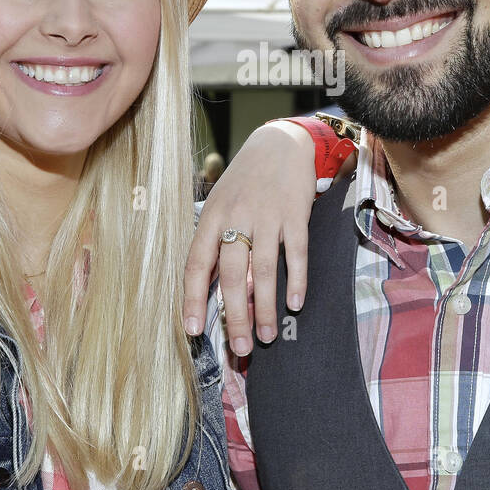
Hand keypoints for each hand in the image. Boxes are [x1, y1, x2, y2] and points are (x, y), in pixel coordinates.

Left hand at [183, 122, 315, 355]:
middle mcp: (237, 216)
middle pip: (232, 274)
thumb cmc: (246, 181)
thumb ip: (218, 242)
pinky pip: (296, 253)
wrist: (280, 143)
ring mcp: (267, 215)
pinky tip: (295, 303)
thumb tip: (217, 289)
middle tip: (241, 346)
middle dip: (235, 316)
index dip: (194, 298)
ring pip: (264, 269)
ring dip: (266, 307)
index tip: (193, 330)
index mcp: (212, 217)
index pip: (197, 263)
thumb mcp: (222, 204)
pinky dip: (296, 280)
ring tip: (267, 336)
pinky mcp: (296, 213)